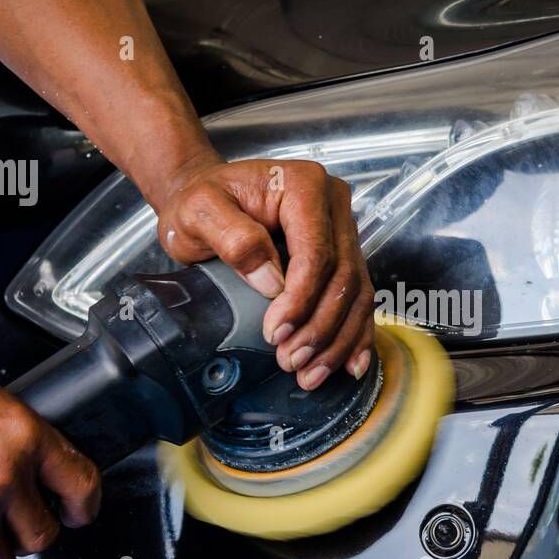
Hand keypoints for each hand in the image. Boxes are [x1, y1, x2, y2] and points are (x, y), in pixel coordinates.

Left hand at [152, 151, 375, 389]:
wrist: (204, 198)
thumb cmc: (201, 200)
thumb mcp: (200, 211)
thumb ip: (233, 238)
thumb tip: (270, 279)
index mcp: (305, 186)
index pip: (317, 252)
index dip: (301, 299)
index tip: (276, 333)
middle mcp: (333, 205)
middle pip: (343, 276)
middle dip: (320, 326)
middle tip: (291, 360)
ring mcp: (342, 229)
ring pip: (356, 292)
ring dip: (337, 339)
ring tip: (310, 372)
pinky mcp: (342, 253)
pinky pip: (358, 296)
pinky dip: (355, 333)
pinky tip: (350, 363)